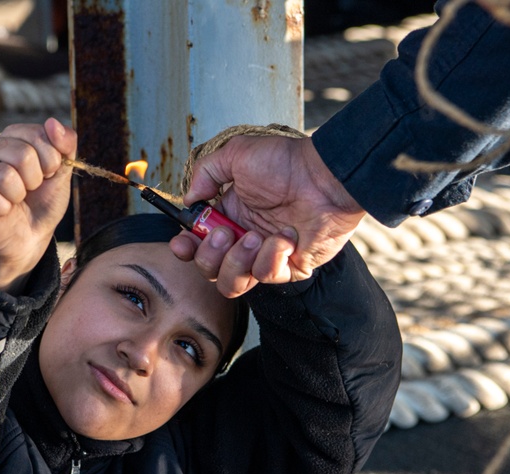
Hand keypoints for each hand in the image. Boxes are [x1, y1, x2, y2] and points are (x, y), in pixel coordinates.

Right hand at [0, 117, 76, 292]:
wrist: (29, 239)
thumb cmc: (42, 203)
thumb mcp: (62, 174)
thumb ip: (65, 146)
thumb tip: (53, 122)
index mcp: (12, 137)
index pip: (38, 134)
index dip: (51, 161)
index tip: (48, 175)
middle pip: (22, 154)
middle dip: (35, 180)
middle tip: (29, 191)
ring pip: (5, 175)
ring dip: (19, 196)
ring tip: (15, 200)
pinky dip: (3, 209)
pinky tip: (1, 211)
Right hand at [173, 136, 364, 297]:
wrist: (325, 177)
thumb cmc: (288, 163)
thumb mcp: (236, 154)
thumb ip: (206, 173)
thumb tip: (189, 199)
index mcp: (231, 216)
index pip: (197, 244)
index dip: (186, 249)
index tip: (183, 244)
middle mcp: (245, 239)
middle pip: (210, 270)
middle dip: (210, 254)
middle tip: (227, 232)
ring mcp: (266, 256)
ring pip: (232, 283)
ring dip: (237, 261)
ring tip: (256, 236)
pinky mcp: (289, 268)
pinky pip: (266, 276)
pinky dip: (271, 257)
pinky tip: (286, 236)